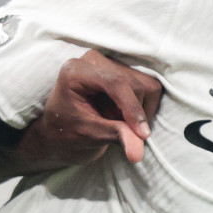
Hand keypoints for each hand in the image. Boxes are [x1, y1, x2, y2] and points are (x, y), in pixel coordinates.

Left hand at [18, 49, 162, 167]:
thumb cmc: (68, 132)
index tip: (142, 134)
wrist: (63, 129)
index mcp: (76, 71)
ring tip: (114, 121)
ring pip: (146, 85)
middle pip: (134, 84)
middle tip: (115, 130)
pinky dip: (142, 106)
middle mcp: (94, 60)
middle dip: (131, 114)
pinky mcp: (124, 69)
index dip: (132, 108)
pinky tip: (121, 114)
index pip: (114, 82)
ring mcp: (110, 62)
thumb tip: (138, 151)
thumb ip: (115, 136)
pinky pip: (149, 87)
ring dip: (137, 110)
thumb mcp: (88, 135)